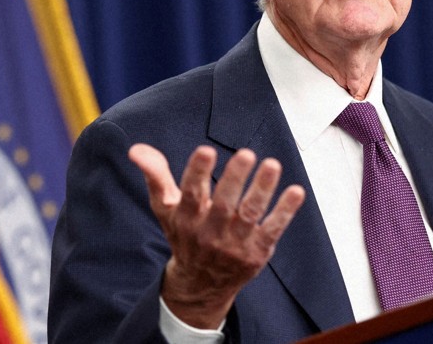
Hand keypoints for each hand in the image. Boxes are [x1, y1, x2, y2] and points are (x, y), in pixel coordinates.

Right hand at [128, 143, 305, 328]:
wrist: (201, 284)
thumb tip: (136, 149)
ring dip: (262, 189)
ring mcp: (235, 243)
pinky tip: (295, 192)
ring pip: (250, 214)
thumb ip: (155, 175)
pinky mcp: (257, 251)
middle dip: (235, 178)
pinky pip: (272, 230)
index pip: (191, 194)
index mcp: (186, 218)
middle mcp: (209, 232)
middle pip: (223, 203)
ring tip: (272, 164)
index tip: (206, 151)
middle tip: (246, 153)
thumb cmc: (184, 235)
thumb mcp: (165, 208)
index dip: (197, 172)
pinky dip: (284, 212)